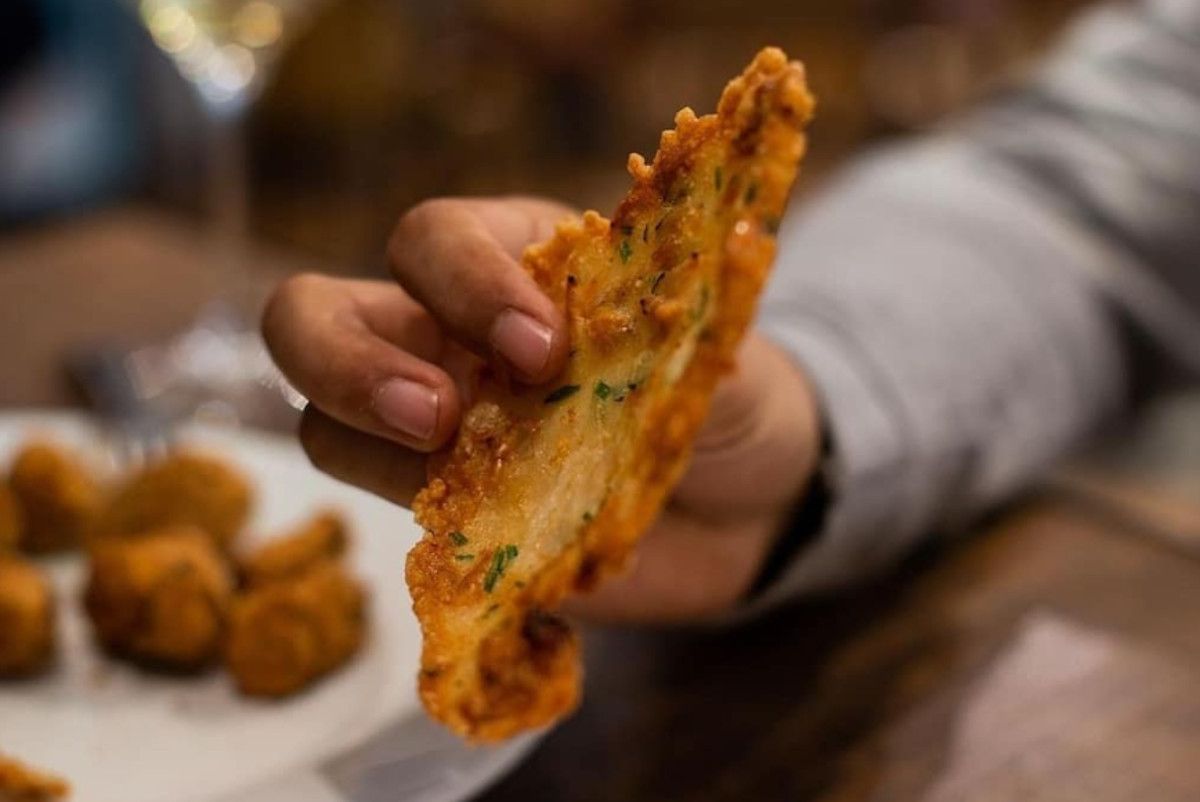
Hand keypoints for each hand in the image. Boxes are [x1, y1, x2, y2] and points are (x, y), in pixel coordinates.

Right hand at [262, 197, 821, 622]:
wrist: (752, 502)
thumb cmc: (727, 394)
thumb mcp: (716, 348)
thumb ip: (672, 333)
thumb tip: (647, 313)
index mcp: (513, 258)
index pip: (433, 239)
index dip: (466, 283)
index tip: (541, 349)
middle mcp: (446, 334)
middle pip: (312, 316)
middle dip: (348, 361)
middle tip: (434, 415)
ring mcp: (435, 427)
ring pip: (326, 421)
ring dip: (371, 447)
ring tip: (457, 479)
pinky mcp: (447, 511)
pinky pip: (386, 511)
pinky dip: (420, 520)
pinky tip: (488, 534)